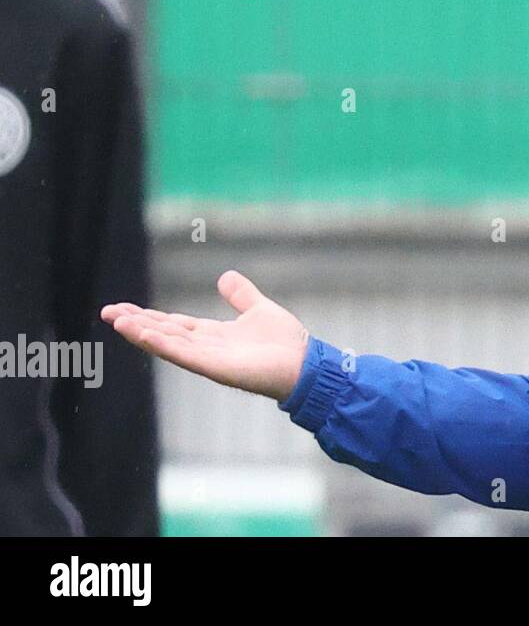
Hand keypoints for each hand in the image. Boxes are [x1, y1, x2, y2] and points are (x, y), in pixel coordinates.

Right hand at [101, 270, 310, 402]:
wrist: (305, 363)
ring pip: (168, 344)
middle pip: (164, 333)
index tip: (123, 307)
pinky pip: (184, 355)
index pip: (173, 324)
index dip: (149, 316)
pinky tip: (144, 335)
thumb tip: (225, 276)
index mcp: (213, 334)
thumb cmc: (286, 343)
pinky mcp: (216, 368)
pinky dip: (163, 345)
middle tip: (107, 312)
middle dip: (136, 323)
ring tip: (116, 320)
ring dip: (142, 333)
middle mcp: (206, 347)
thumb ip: (241, 295)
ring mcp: (208, 359)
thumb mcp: (259, 309)